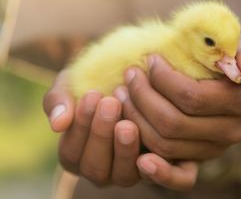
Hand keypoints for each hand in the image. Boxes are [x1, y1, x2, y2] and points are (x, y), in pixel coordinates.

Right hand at [43, 71, 197, 190]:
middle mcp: (104, 169)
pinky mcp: (163, 169)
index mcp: (78, 155)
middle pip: (96, 169)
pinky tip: (152, 154)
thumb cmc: (97, 82)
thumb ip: (58, 101)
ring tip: (128, 123)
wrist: (135, 79)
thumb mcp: (72, 85)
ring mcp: (132, 171)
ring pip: (125, 176)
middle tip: (111, 104)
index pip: (72, 153)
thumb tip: (58, 124)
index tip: (92, 95)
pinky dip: (161, 174)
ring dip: (125, 150)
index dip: (81, 126)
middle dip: (101, 136)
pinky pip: (163, 181)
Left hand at [120, 37, 240, 161]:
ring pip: (165, 144)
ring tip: (122, 95)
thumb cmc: (224, 53)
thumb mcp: (236, 44)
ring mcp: (215, 149)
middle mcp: (233, 131)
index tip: (150, 59)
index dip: (163, 79)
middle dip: (143, 96)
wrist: (224, 74)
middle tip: (130, 75)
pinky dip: (158, 171)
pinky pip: (179, 176)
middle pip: (173, 122)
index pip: (192, 96)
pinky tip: (140, 158)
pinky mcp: (200, 161)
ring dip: (136, 119)